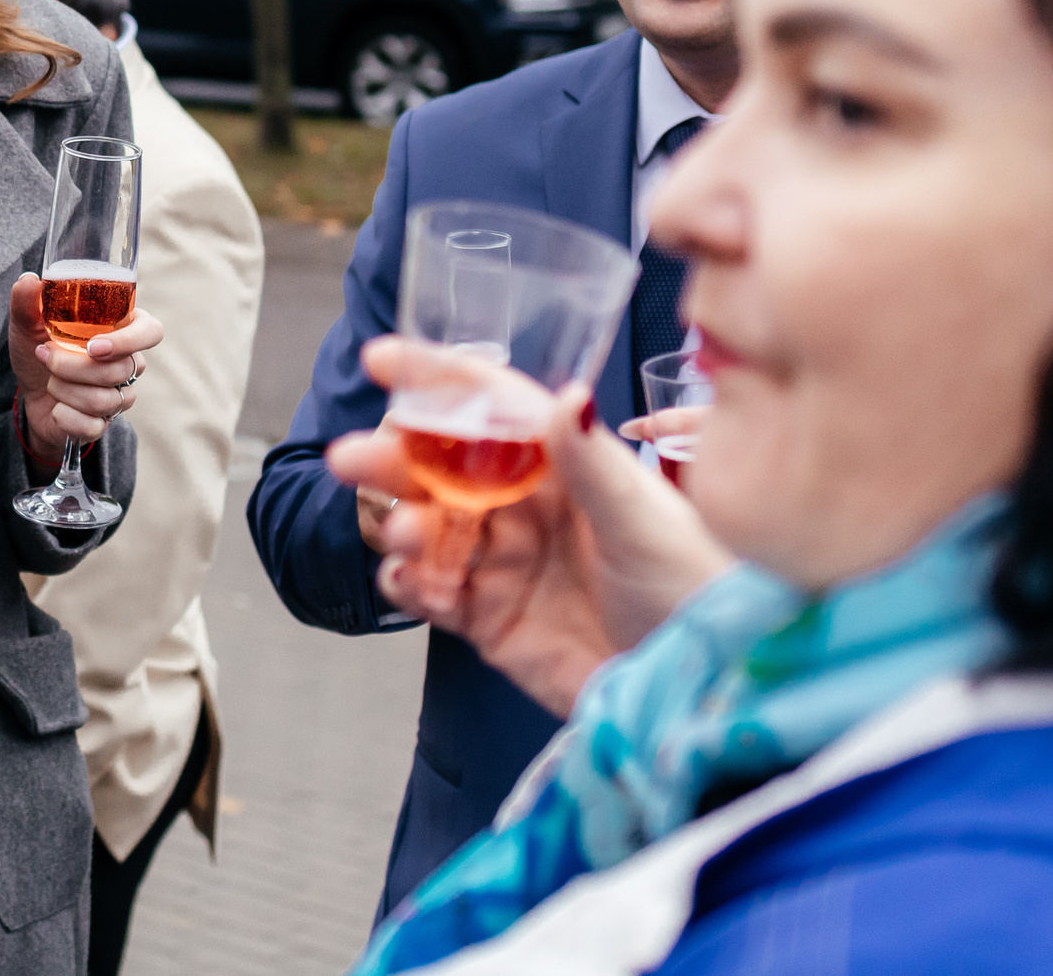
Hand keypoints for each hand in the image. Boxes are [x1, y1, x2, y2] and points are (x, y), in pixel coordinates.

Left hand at [7, 272, 164, 459]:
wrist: (27, 394)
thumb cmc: (38, 349)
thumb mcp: (27, 324)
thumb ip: (27, 301)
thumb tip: (28, 281)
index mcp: (121, 330)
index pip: (152, 332)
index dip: (130, 341)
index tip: (93, 346)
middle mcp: (128, 363)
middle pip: (120, 370)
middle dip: (72, 366)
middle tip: (45, 355)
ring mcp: (120, 396)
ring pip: (104, 400)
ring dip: (63, 389)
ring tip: (50, 380)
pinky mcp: (104, 424)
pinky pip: (92, 426)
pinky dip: (64, 417)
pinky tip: (56, 408)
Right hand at [325, 336, 734, 716]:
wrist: (699, 693)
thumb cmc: (696, 592)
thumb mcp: (645, 522)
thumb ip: (593, 464)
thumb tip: (567, 395)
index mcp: (565, 470)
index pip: (491, 411)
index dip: (436, 381)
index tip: (382, 359)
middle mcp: (527, 511)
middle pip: (442, 471)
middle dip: (393, 459)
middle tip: (352, 458)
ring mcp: (504, 566)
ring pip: (429, 530)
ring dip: (403, 525)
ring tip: (407, 537)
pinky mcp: (490, 621)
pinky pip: (431, 594)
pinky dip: (409, 584)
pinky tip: (407, 581)